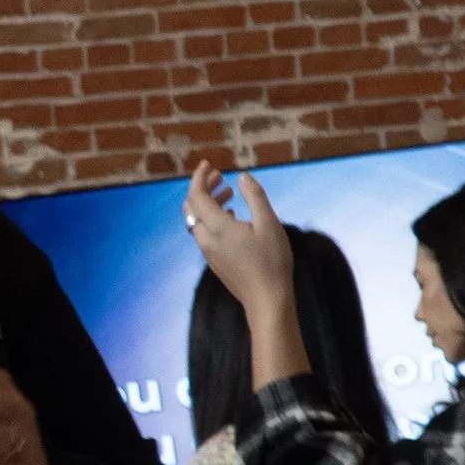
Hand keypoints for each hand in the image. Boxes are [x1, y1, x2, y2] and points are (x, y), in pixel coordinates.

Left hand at [181, 160, 290, 315]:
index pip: (197, 196)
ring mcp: (209, 252)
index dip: (199, 177)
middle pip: (192, 208)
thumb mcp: (269, 224)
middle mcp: (207, 239)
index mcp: (217, 227)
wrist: (267, 300)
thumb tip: (242, 177)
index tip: (207, 164)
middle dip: (202, 188)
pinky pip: (205, 234)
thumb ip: (255, 197)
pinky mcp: (215, 262)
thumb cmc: (272, 262)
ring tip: (229, 193)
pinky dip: (213, 218)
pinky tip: (232, 217)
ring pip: (198, 221)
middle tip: (219, 176)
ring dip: (209, 203)